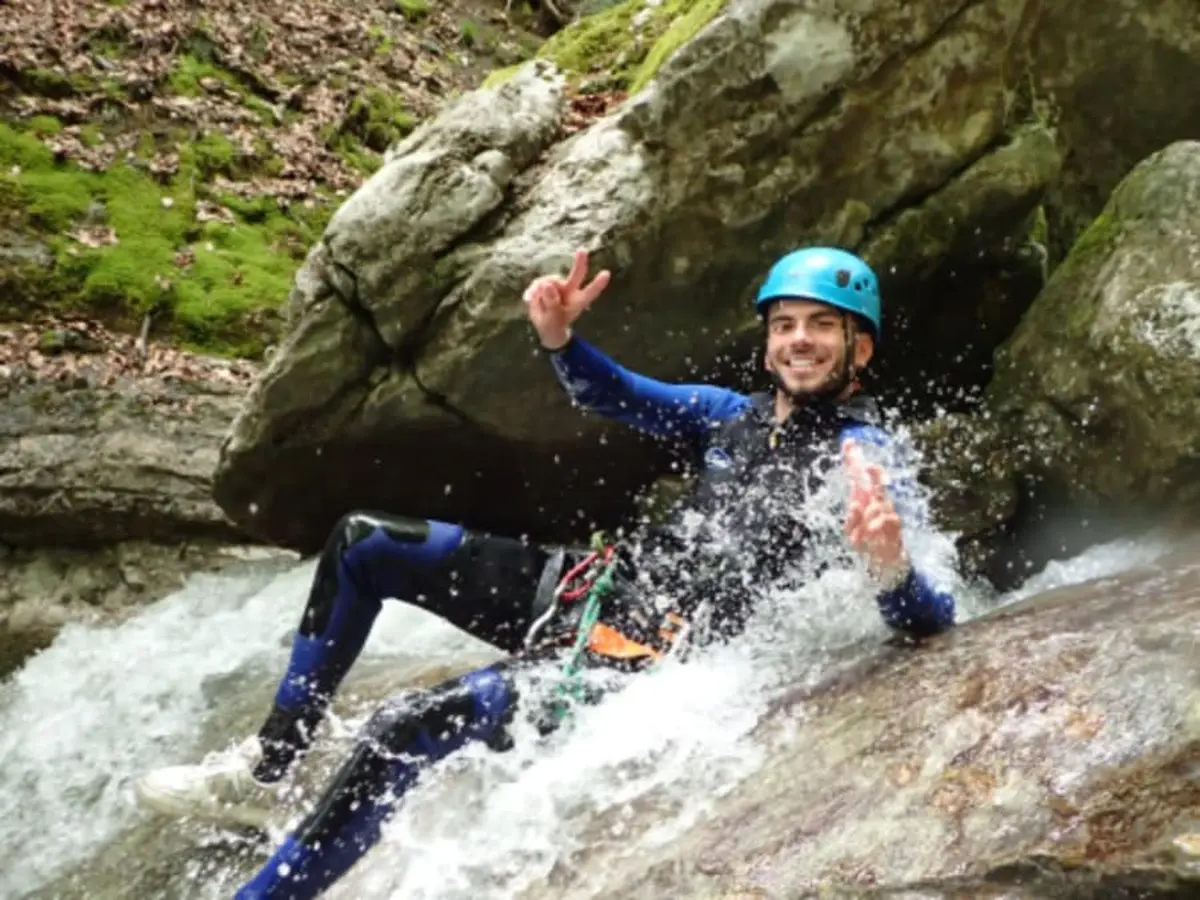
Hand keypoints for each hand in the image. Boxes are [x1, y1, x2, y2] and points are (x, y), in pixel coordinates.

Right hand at [523, 248, 610, 349]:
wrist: (545, 326)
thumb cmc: (554, 325)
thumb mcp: (552, 321)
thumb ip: (552, 305)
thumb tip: (547, 285)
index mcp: (578, 302)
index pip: (590, 292)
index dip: (597, 284)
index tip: (606, 274)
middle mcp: (570, 290)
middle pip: (577, 274)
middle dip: (580, 262)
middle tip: (582, 250)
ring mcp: (558, 285)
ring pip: (550, 282)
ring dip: (541, 293)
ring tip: (540, 307)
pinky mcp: (545, 283)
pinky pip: (538, 283)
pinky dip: (533, 292)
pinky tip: (530, 299)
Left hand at [843, 439, 909, 584]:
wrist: (886, 567)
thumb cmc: (869, 546)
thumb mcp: (854, 533)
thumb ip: (853, 520)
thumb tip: (855, 506)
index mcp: (866, 502)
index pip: (860, 478)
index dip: (854, 460)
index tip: (848, 443)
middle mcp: (879, 505)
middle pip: (876, 483)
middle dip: (873, 472)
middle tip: (868, 465)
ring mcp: (888, 515)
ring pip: (879, 504)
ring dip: (869, 514)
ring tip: (865, 530)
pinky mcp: (896, 528)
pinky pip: (887, 520)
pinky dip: (878, 524)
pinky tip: (871, 531)